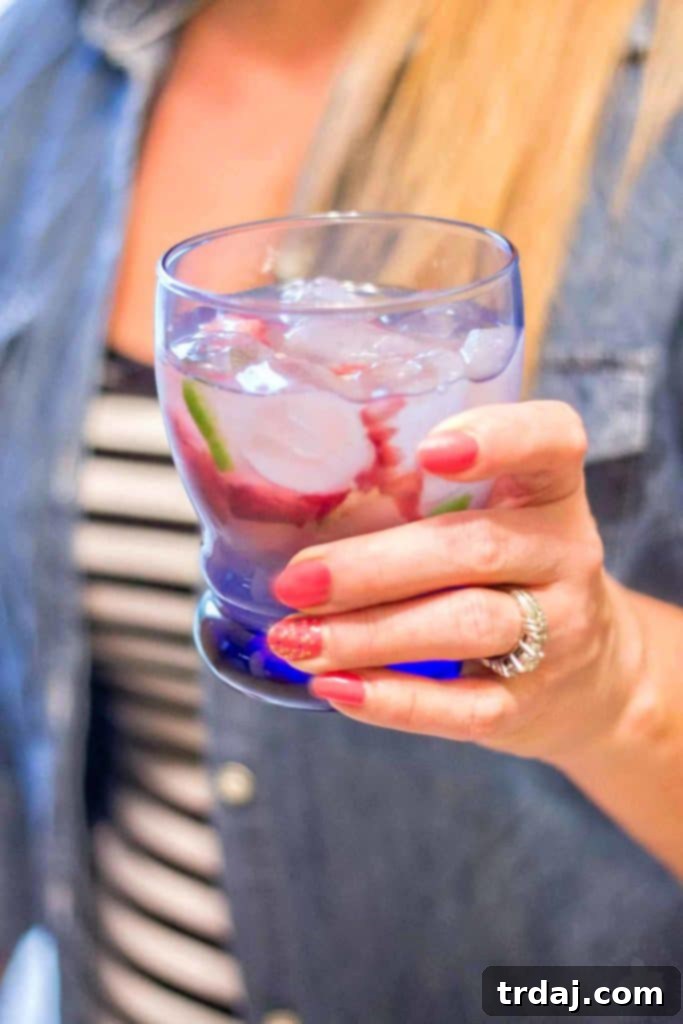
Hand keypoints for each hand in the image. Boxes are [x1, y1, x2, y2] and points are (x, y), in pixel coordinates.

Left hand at [267, 402, 646, 762]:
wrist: (591, 676)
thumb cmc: (509, 577)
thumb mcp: (496, 519)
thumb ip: (424, 502)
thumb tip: (291, 511)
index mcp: (551, 492)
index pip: (551, 442)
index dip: (499, 439)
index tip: (428, 450)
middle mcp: (565, 554)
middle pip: (477, 550)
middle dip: (375, 566)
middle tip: (297, 580)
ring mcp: (558, 633)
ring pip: (467, 625)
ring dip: (371, 634)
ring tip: (297, 639)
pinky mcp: (532, 703)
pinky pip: (463, 707)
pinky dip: (394, 699)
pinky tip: (336, 687)